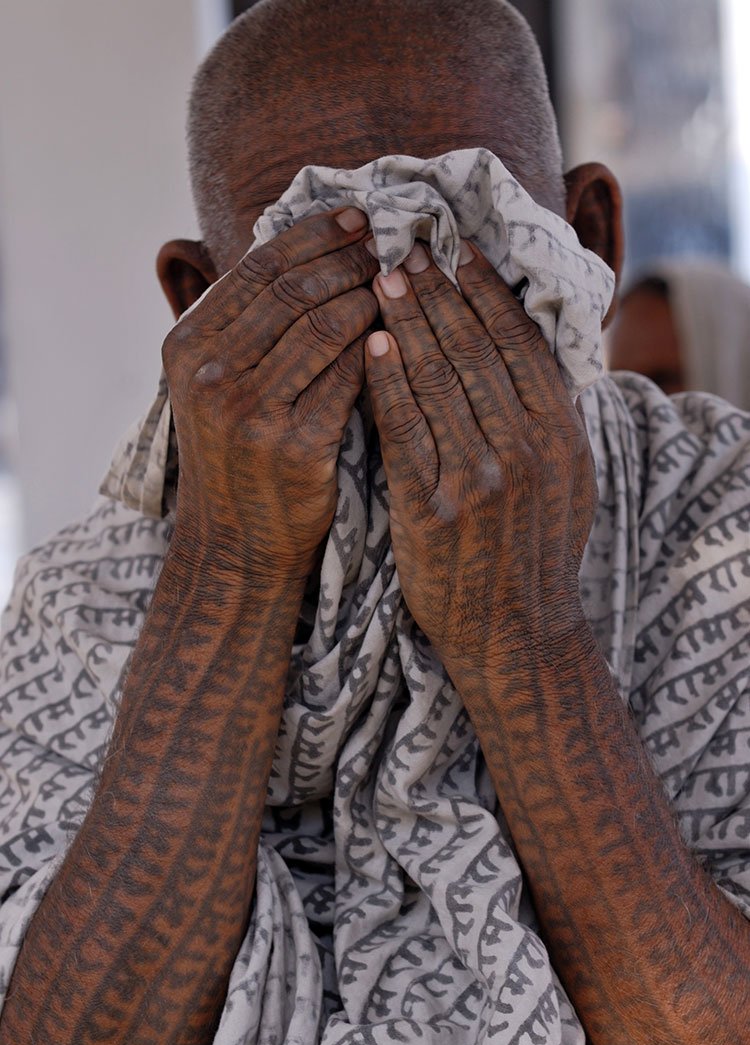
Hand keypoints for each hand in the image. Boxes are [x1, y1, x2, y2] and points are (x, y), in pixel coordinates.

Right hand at [162, 208, 378, 585]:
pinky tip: (404, 335)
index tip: (358, 216)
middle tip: (393, 244)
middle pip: (292, 290)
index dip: (313, 234)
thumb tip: (303, 248)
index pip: (258, 267)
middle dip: (349, 259)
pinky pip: (349, 378)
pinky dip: (379, 350)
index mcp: (187, 345)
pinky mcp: (291, 445)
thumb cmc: (238, 456)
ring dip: (371, 298)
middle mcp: (209, 373)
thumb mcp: (217, 384)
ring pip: (323, 327)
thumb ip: (247, 324)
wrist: (236, 542)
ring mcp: (247, 410)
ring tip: (406, 283)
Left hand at [364, 241, 597, 673]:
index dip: (487, 292)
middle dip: (440, 292)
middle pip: (476, 349)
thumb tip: (526, 349)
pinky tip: (370, 343)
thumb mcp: (567, 481)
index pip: (521, 343)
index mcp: (562, 435)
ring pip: (438, 378)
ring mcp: (478, 478)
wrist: (514, 633)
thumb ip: (549, 417)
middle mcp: (526, 449)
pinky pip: (403, 428)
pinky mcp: (432, 506)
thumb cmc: (535, 552)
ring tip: (383, 279)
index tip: (460, 253)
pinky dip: (387, 380)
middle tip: (408, 249)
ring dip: (408, 322)